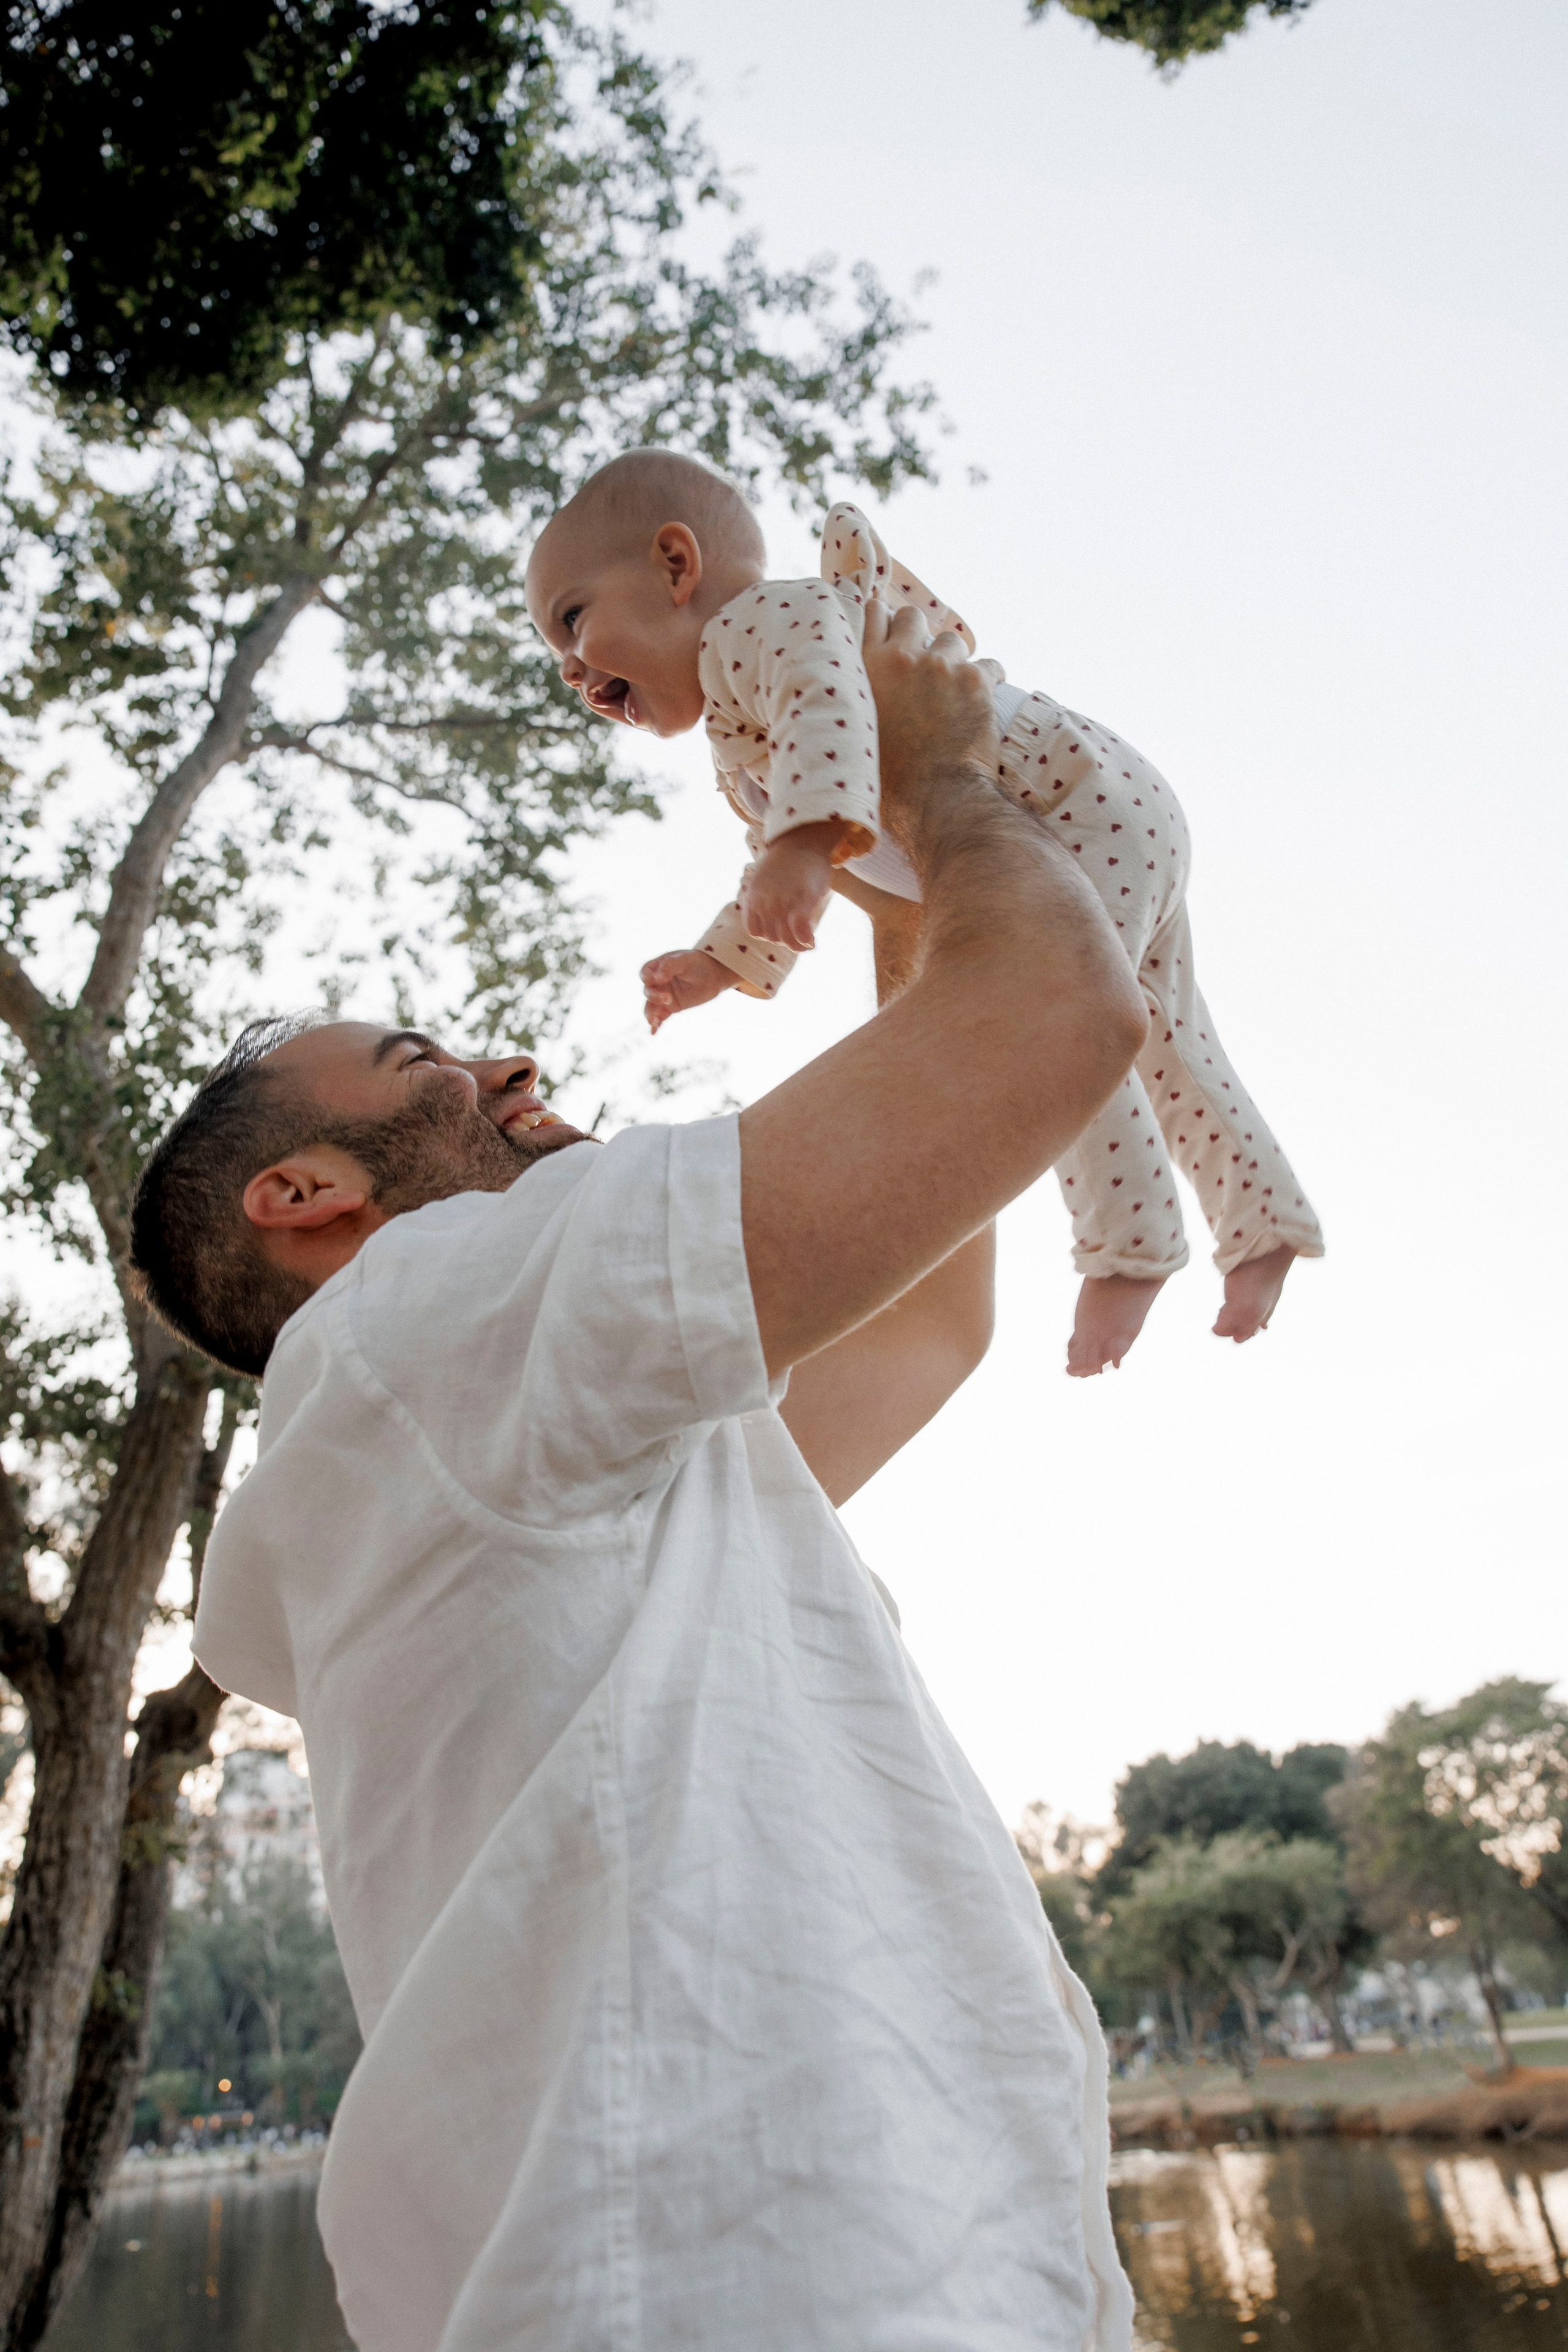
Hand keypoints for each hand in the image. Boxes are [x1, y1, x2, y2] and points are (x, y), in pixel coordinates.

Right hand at [641, 948, 736, 1034]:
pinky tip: (654, 1031)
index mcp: (658, 967)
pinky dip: (656, 1024)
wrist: (715, 975)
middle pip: (648, 991)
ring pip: (651, 1006)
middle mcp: (658, 982)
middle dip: (654, 996)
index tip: (658, 980)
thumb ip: (669, 966)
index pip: (645, 973)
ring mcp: (664, 996)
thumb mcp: (685, 960)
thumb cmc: (698, 963)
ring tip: (653, 1021)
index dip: (647, 978)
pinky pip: (660, 1017)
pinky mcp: (671, 1008)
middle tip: (668, 999)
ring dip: (650, 1013)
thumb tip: (656, 978)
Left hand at [740, 828, 836, 950]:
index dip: (768, 934)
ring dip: (797, 945)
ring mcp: (781, 903)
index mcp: (753, 897)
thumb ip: (764, 897)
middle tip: (799, 937)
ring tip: (807, 943)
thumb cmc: (787, 860)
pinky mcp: (801, 901)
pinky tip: (812, 941)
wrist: (802, 840)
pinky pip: (800, 932)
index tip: (781, 931)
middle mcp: (764, 902)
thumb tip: (772, 914)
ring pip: (785, 939)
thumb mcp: (765, 879)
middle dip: (785, 940)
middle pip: (772, 936)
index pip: (754, 930)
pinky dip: (806, 940)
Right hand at [860, 600, 996, 850]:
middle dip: (920, 635)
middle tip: (924, 664)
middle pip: (913, 617)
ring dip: (954, 660)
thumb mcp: (853, 734)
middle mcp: (901, 658)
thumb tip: (851, 700)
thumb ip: (852, 704)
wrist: (933, 801)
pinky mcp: (976, 681)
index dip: (885, 622)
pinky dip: (988, 681)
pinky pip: (990, 665)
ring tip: (954, 690)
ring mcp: (940, 666)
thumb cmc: (887, 783)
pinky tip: (983, 700)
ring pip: (952, 640)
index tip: (892, 636)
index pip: (873, 613)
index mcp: (864, 668)